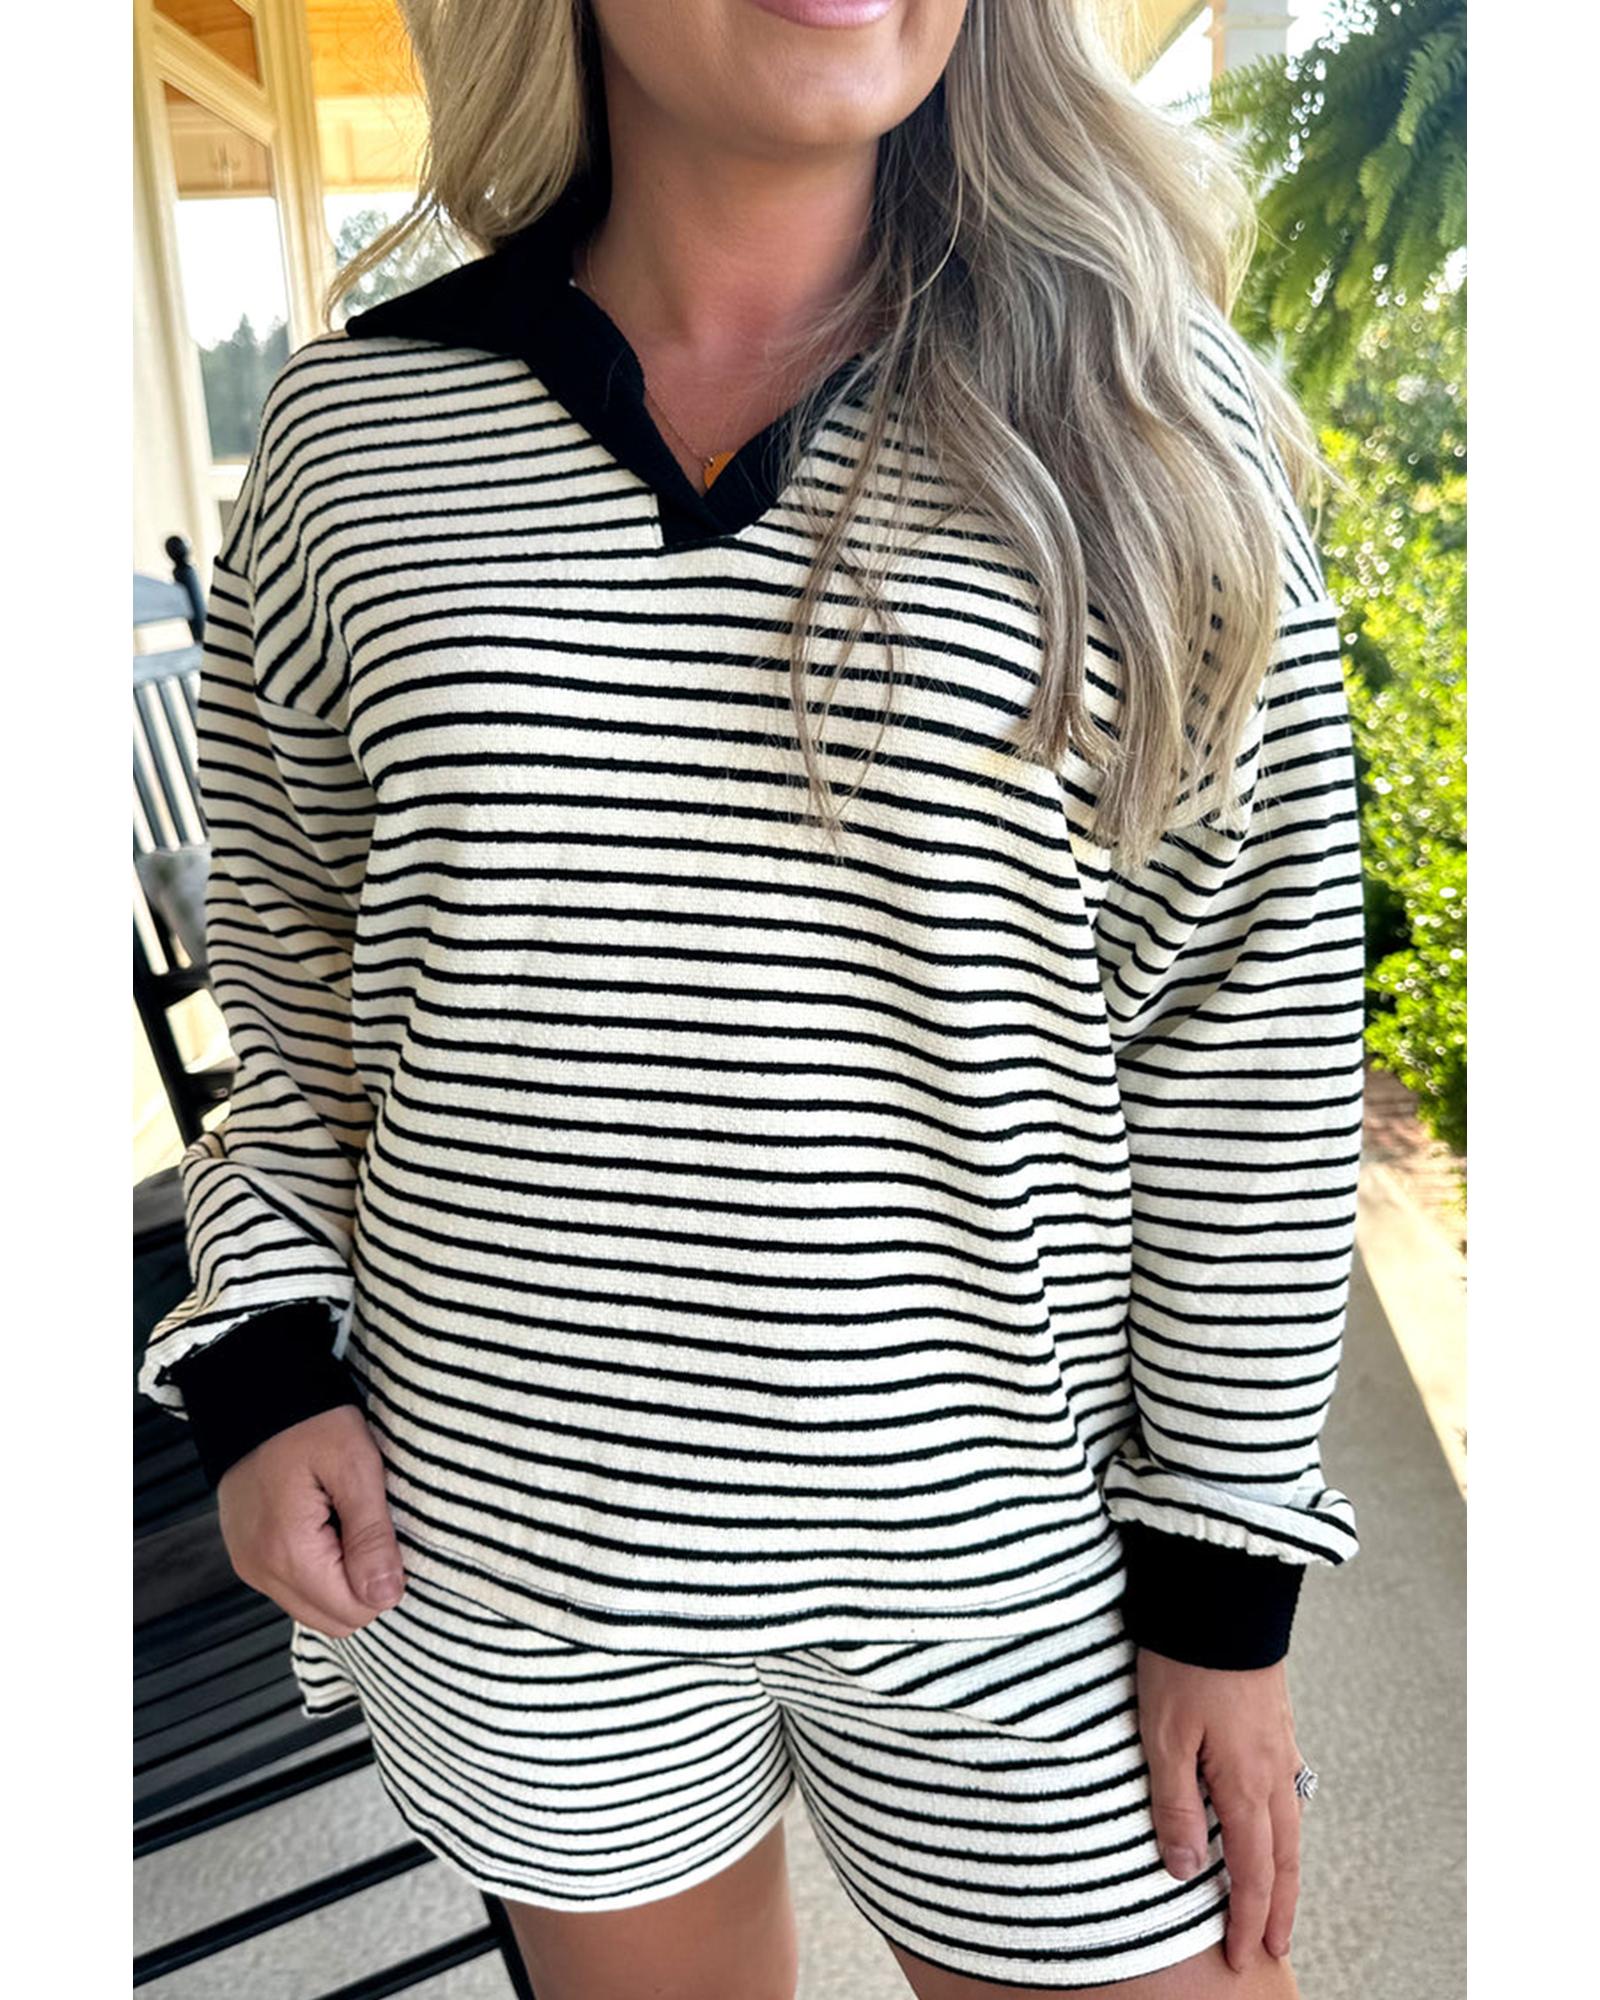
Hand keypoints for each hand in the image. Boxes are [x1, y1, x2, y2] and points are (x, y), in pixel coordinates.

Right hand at [216, 1404, 405, 1637]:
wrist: (252, 1393)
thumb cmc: (309, 1422)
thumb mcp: (355, 1468)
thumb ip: (371, 1536)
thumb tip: (387, 1596)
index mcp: (288, 1553)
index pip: (353, 1612)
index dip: (384, 1581)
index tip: (387, 1534)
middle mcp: (261, 1571)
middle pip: (333, 1620)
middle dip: (363, 1586)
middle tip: (370, 1528)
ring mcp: (250, 1566)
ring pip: (313, 1608)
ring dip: (341, 1579)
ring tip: (346, 1523)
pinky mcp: (248, 1555)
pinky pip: (293, 1587)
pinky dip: (318, 1570)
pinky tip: (326, 1526)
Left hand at [1137, 1647, 1307, 1972]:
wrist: (1221, 1594)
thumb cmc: (1186, 1659)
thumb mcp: (1165, 1736)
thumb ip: (1175, 1804)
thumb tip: (1186, 1868)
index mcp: (1246, 1783)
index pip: (1252, 1871)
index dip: (1246, 1918)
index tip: (1243, 1955)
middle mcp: (1273, 1771)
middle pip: (1283, 1857)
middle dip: (1276, 1907)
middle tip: (1272, 1946)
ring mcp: (1280, 1745)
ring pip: (1290, 1825)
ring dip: (1284, 1871)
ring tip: (1276, 1899)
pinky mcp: (1275, 1721)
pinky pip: (1287, 1792)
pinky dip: (1283, 1827)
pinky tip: (1271, 1823)